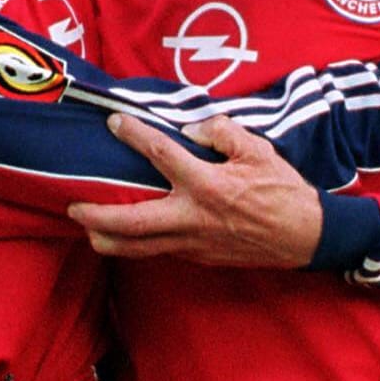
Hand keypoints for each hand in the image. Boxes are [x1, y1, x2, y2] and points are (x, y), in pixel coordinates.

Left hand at [67, 115, 321, 267]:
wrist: (305, 236)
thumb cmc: (283, 190)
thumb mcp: (257, 149)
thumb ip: (221, 132)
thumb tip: (192, 129)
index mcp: (207, 185)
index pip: (160, 155)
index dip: (134, 135)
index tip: (114, 122)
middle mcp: (192, 218)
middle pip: (130, 223)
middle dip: (96, 217)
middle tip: (73, 207)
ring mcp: (193, 243)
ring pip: (138, 248)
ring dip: (107, 240)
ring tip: (88, 229)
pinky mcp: (198, 258)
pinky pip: (158, 252)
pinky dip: (136, 245)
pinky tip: (126, 236)